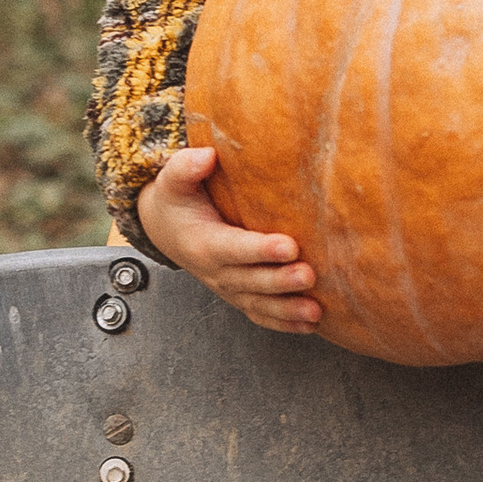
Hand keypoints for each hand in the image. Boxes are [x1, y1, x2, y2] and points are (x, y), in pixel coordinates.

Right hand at [133, 146, 321, 334]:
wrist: (166, 229)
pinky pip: (260, 314)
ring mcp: (228, 288)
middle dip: (280, 281)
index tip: (289, 245)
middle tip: (309, 275)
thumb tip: (207, 156)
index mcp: (202, 243)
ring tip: (316, 312)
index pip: (233, 248)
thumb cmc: (176, 201)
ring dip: (287, 310)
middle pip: (250, 281)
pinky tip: (311, 325)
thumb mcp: (173, 180)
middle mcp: (215, 271)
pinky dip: (284, 323)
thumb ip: (186, 167)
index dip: (260, 250)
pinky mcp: (239, 296)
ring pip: (258, 304)